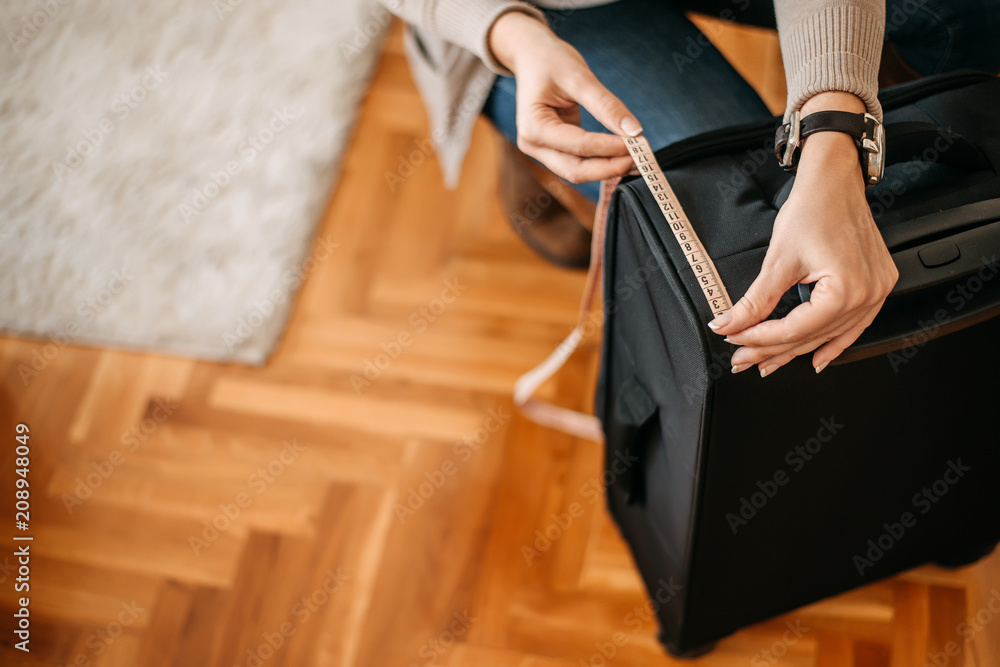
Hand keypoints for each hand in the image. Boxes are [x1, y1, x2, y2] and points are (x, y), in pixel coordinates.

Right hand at [488, 11, 640, 182]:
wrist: (531, 57)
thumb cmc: (549, 61)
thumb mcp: (579, 77)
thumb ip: (606, 105)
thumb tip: (634, 131)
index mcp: (533, 126)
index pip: (579, 146)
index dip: (611, 147)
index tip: (638, 143)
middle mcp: (533, 145)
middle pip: (576, 170)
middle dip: (610, 167)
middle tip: (640, 158)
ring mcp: (542, 151)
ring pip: (578, 172)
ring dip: (607, 169)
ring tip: (636, 159)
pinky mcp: (554, 150)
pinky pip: (579, 164)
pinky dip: (601, 163)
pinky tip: (622, 157)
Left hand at [709, 92, 897, 375]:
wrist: (835, 181)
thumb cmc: (813, 209)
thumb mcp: (777, 260)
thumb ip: (754, 301)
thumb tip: (727, 325)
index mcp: (845, 290)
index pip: (793, 329)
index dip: (758, 338)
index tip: (733, 340)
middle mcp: (868, 295)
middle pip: (810, 336)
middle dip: (772, 349)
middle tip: (742, 359)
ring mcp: (876, 292)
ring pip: (829, 335)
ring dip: (796, 350)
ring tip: (767, 363)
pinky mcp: (876, 286)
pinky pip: (853, 326)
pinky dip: (832, 342)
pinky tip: (817, 359)